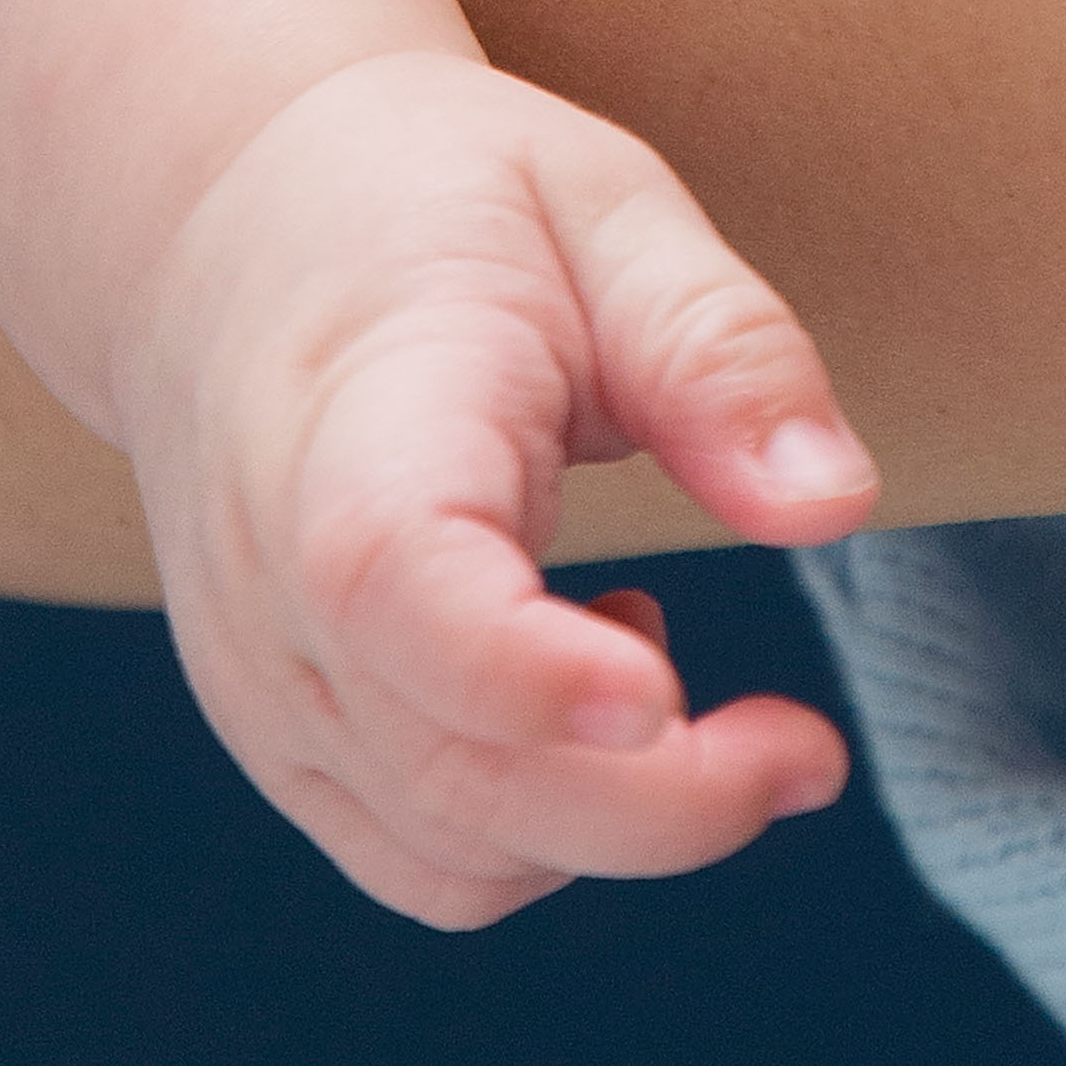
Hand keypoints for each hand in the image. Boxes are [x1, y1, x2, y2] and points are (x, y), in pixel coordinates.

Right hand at [108, 44, 877, 921]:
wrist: (229, 235)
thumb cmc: (436, 208)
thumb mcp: (607, 205)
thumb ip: (719, 348)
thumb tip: (835, 505)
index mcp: (356, 420)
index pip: (390, 579)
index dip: (525, 669)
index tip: (667, 694)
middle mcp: (277, 585)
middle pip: (448, 770)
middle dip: (660, 804)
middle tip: (811, 752)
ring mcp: (265, 685)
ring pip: (447, 853)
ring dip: (615, 819)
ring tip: (669, 655)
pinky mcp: (288, 742)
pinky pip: (424, 859)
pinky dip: (543, 827)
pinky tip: (589, 683)